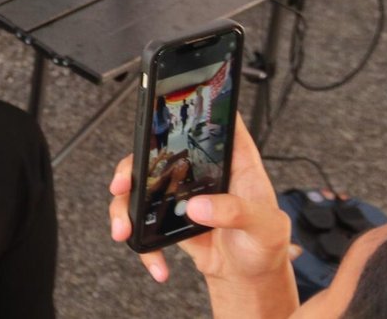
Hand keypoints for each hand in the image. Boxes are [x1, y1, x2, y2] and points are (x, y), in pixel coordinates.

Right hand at [109, 116, 295, 301]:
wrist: (250, 278)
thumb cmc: (265, 245)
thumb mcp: (265, 227)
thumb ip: (237, 212)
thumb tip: (198, 205)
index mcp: (231, 160)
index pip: (213, 122)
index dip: (192, 107)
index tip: (164, 109)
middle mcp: (200, 170)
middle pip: (157, 151)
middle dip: (130, 166)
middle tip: (121, 185)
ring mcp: (180, 192)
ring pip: (139, 185)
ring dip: (123, 208)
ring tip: (124, 231)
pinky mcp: (167, 216)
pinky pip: (142, 222)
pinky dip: (142, 244)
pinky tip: (157, 263)